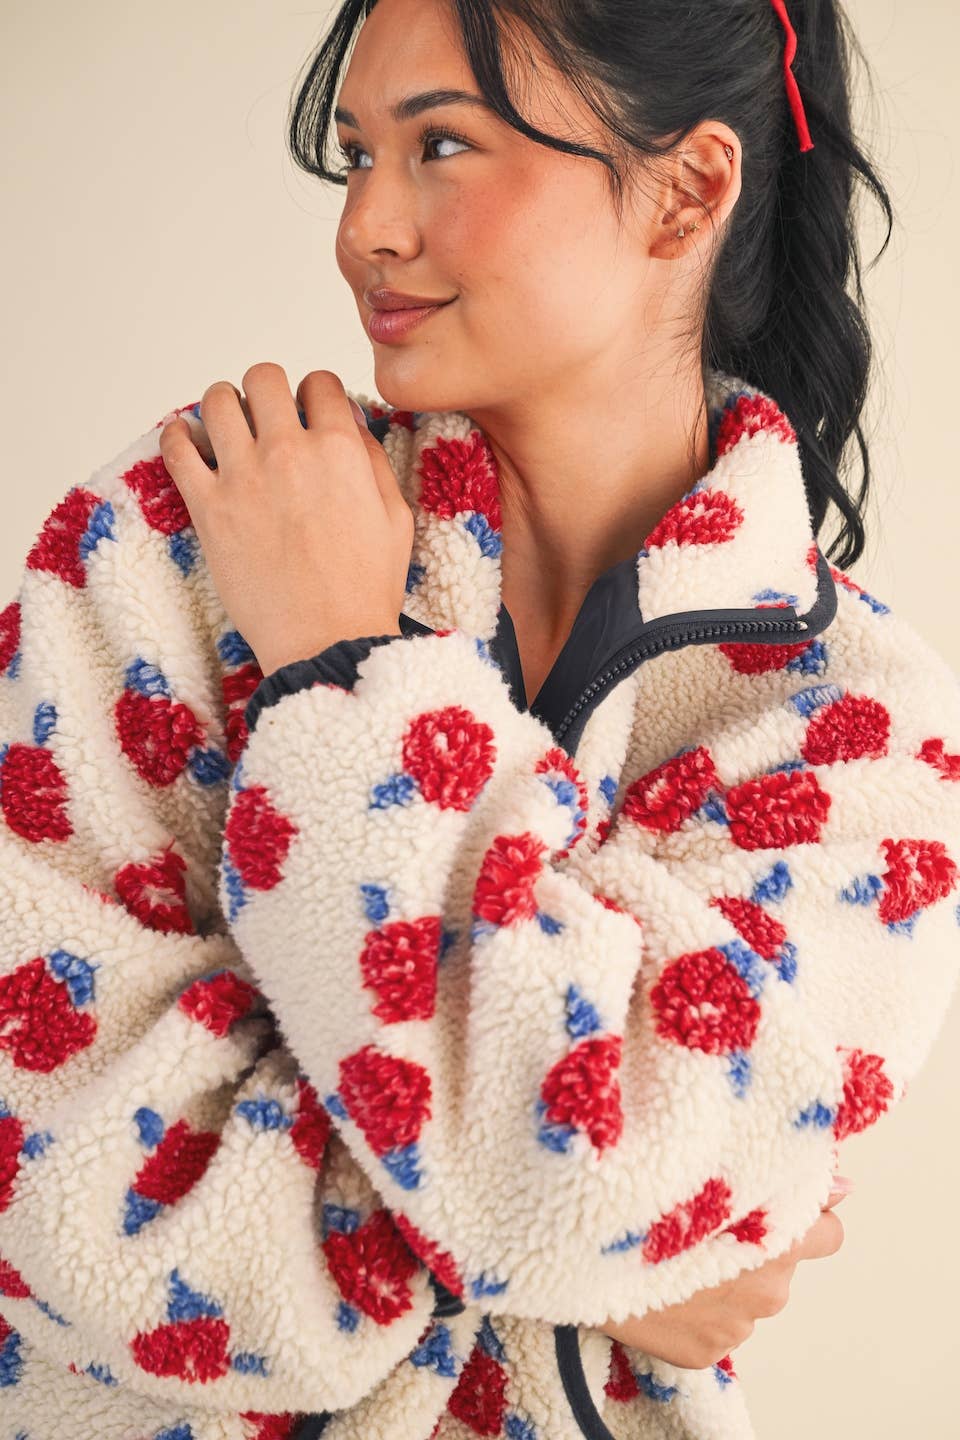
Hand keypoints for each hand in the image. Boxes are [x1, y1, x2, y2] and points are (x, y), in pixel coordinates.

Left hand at [158, 363, 412, 676]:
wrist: (326, 640)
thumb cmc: (365, 590)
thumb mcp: (395, 519)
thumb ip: (373, 462)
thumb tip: (353, 425)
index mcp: (339, 450)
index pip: (319, 384)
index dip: (316, 394)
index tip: (310, 412)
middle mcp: (288, 451)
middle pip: (263, 379)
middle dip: (267, 391)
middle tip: (267, 415)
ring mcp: (243, 477)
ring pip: (216, 401)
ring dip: (222, 405)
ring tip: (227, 426)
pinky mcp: (208, 509)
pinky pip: (176, 449)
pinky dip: (177, 436)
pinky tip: (187, 442)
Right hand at [597, 1180, 850, 1368]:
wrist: (581, 1253)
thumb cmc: (645, 1205)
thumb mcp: (714, 1174)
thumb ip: (786, 1183)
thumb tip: (847, 1184)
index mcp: (776, 1240)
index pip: (829, 1231)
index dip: (805, 1212)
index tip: (776, 1200)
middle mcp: (768, 1290)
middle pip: (785, 1259)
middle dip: (759, 1242)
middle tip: (708, 1221)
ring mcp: (737, 1327)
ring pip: (749, 1292)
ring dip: (728, 1273)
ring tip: (676, 1250)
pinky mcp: (706, 1354)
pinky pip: (719, 1323)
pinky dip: (700, 1304)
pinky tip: (665, 1282)